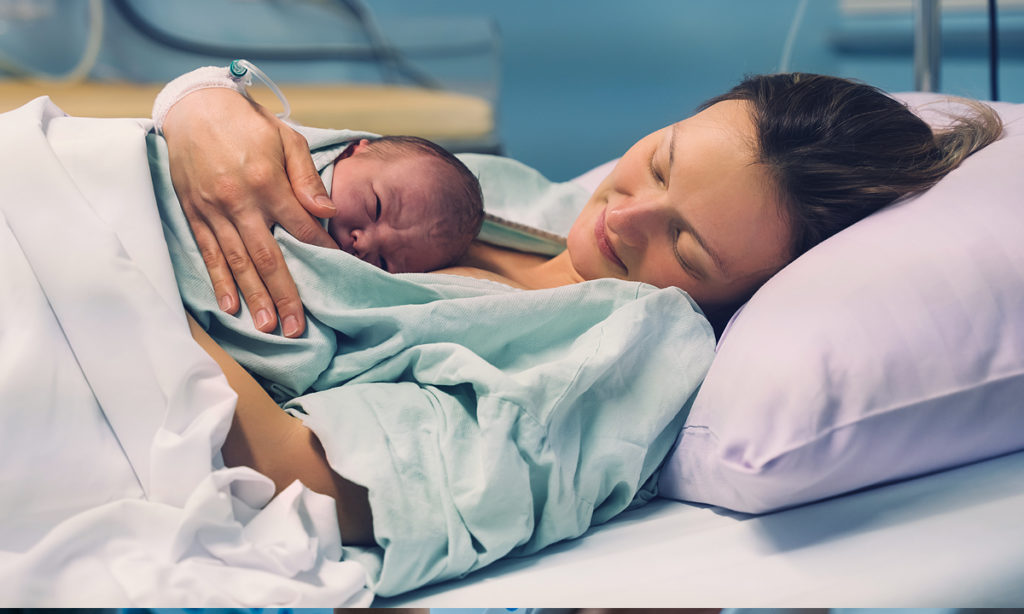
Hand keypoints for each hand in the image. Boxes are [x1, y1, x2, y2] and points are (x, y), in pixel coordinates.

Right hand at [162, 88, 337, 336]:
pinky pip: (208, 253)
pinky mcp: (193, 213)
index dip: (320, 252)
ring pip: (237, 262)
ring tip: (267, 326)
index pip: (300, 228)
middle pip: (266, 257)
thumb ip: (306, 177)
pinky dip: (219, 281)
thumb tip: (328, 213)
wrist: (194, 107)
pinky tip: (230, 306)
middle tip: (297, 327)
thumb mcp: (286, 139)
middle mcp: (239, 200)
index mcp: (267, 181)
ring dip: (253, 297)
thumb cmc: (248, 123)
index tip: (337, 274)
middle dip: (284, 295)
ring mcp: (213, 210)